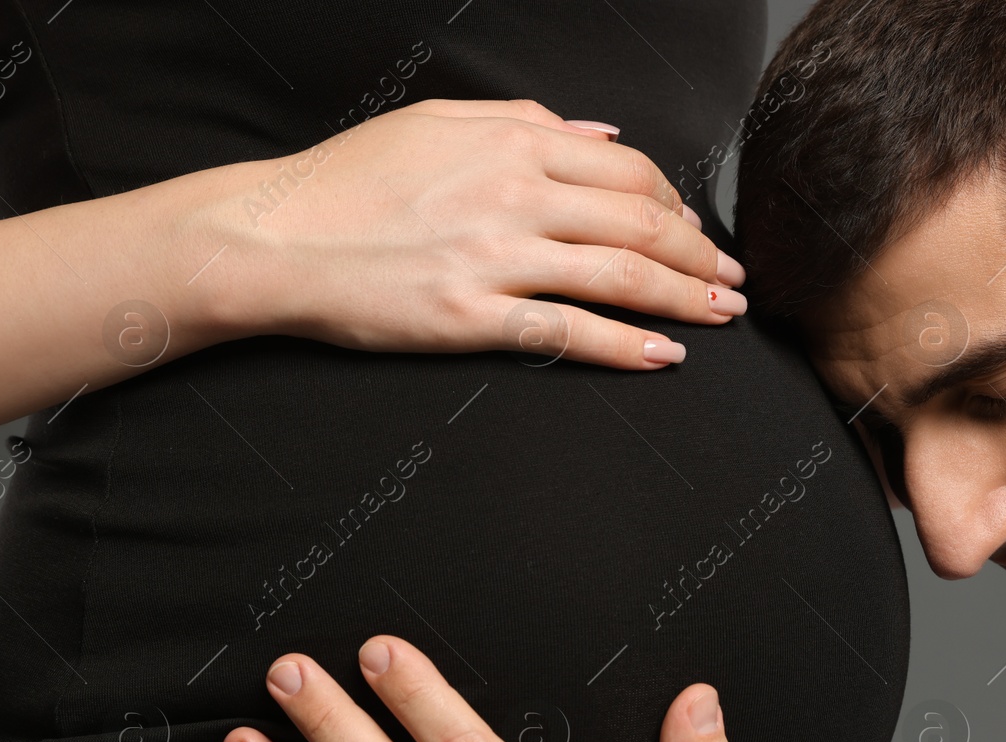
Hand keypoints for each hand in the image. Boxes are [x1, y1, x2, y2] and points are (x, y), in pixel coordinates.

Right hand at [230, 99, 746, 369]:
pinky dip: (624, 345)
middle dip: (701, 254)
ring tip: (723, 316)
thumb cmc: (349, 179)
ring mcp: (495, 258)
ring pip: (619, 276)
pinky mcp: (470, 317)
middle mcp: (514, 195)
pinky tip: (664, 357)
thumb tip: (600, 134)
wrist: (271, 236)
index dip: (677, 202)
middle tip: (734, 279)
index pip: (628, 170)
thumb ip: (525, 121)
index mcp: (512, 143)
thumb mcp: (436, 121)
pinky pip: (567, 332)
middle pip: (640, 223)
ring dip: (685, 298)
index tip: (695, 228)